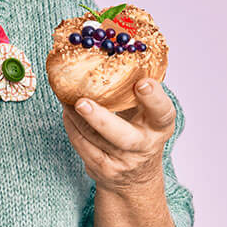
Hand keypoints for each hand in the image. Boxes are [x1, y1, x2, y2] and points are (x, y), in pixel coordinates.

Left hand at [62, 79, 175, 194]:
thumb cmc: (140, 131)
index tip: (142, 83)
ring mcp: (122, 161)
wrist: (136, 177)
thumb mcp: (148, 113)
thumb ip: (138, 91)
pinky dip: (71, 125)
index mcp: (160, 126)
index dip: (153, 98)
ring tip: (65, 96)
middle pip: (122, 136)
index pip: (162, 112)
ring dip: (75, 115)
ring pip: (93, 138)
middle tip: (82, 103)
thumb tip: (112, 49)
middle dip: (101, 119)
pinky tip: (67, 111)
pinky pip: (81, 144)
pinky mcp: (102, 168)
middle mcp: (143, 145)